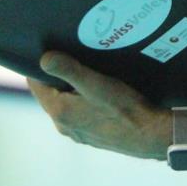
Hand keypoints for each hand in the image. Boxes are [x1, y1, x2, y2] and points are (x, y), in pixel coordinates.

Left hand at [27, 51, 167, 159]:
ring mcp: (78, 133)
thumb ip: (68, 69)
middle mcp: (64, 126)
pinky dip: (85, 100)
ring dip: (74, 88)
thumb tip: (43, 58)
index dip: (40, 65)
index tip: (51, 48)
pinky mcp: (92, 136)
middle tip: (75, 55)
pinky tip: (103, 91)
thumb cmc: (124, 108)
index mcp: (59, 112)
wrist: (151, 136)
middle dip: (59, 75)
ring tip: (91, 71)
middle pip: (51, 93)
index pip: (35, 84)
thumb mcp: (95, 83)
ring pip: (67, 103)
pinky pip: (80, 112)